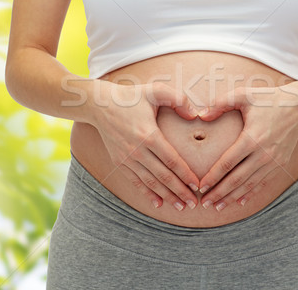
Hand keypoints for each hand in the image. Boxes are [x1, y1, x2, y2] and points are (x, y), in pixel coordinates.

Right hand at [89, 81, 199, 210]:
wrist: (99, 105)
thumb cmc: (131, 97)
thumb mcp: (155, 91)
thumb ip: (178, 99)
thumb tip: (195, 114)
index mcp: (149, 135)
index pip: (172, 160)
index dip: (186, 175)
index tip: (198, 185)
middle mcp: (137, 151)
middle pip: (163, 176)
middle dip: (180, 191)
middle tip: (194, 203)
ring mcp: (127, 158)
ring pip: (150, 182)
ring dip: (167, 196)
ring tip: (181, 206)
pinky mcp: (119, 162)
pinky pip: (135, 182)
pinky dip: (147, 193)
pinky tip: (158, 203)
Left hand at [197, 85, 297, 210]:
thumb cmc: (267, 99)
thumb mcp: (243, 95)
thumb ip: (220, 104)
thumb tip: (200, 115)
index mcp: (252, 138)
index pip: (227, 163)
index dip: (213, 177)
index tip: (200, 186)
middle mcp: (263, 154)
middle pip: (237, 179)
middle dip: (219, 193)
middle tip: (204, 203)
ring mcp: (274, 161)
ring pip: (249, 184)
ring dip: (233, 197)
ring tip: (218, 207)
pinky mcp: (281, 164)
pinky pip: (263, 182)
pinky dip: (250, 193)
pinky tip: (239, 201)